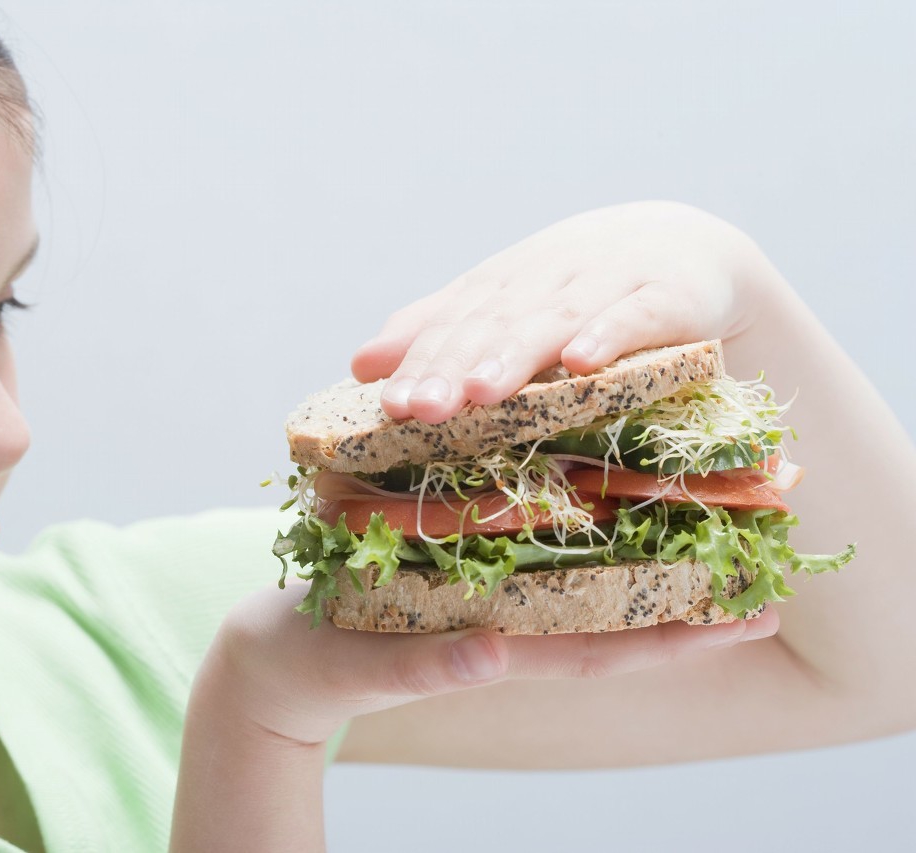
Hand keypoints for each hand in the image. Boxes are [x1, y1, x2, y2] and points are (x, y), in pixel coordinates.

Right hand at [170, 581, 776, 850]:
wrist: (266, 656)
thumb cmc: (308, 664)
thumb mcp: (361, 667)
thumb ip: (423, 668)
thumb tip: (492, 657)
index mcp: (487, 646)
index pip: (598, 650)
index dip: (674, 638)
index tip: (745, 619)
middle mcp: (499, 624)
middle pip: (608, 617)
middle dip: (687, 599)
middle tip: (764, 564)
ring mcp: (479, 600)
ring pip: (578, 583)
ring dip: (647, 562)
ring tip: (709, 527)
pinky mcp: (450, 574)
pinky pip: (529, 555)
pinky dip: (579, 534)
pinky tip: (604, 504)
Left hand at [351, 201, 764, 423]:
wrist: (692, 248)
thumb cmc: (581, 290)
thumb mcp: (508, 305)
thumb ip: (439, 331)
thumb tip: (361, 364)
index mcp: (505, 282)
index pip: (456, 323)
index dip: (423, 361)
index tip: (391, 403)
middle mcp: (549, 276)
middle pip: (496, 323)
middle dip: (455, 365)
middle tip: (421, 408)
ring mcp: (608, 282)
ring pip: (556, 319)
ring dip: (516, 354)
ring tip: (480, 392)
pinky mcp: (669, 297)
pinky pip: (636, 317)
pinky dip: (609, 334)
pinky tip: (581, 363)